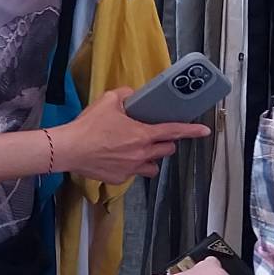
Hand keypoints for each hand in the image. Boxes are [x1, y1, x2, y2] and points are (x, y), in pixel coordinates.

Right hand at [57, 89, 207, 183]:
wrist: (69, 149)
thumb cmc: (88, 126)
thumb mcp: (108, 101)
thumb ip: (125, 95)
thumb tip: (133, 96)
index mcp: (142, 134)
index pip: (174, 132)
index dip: (191, 131)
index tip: (204, 131)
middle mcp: (141, 154)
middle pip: (167, 151)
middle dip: (165, 144)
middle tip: (154, 136)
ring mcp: (131, 169)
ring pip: (152, 167)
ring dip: (150, 158)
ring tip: (137, 151)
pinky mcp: (119, 179)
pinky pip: (132, 173)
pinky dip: (129, 166)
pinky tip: (116, 159)